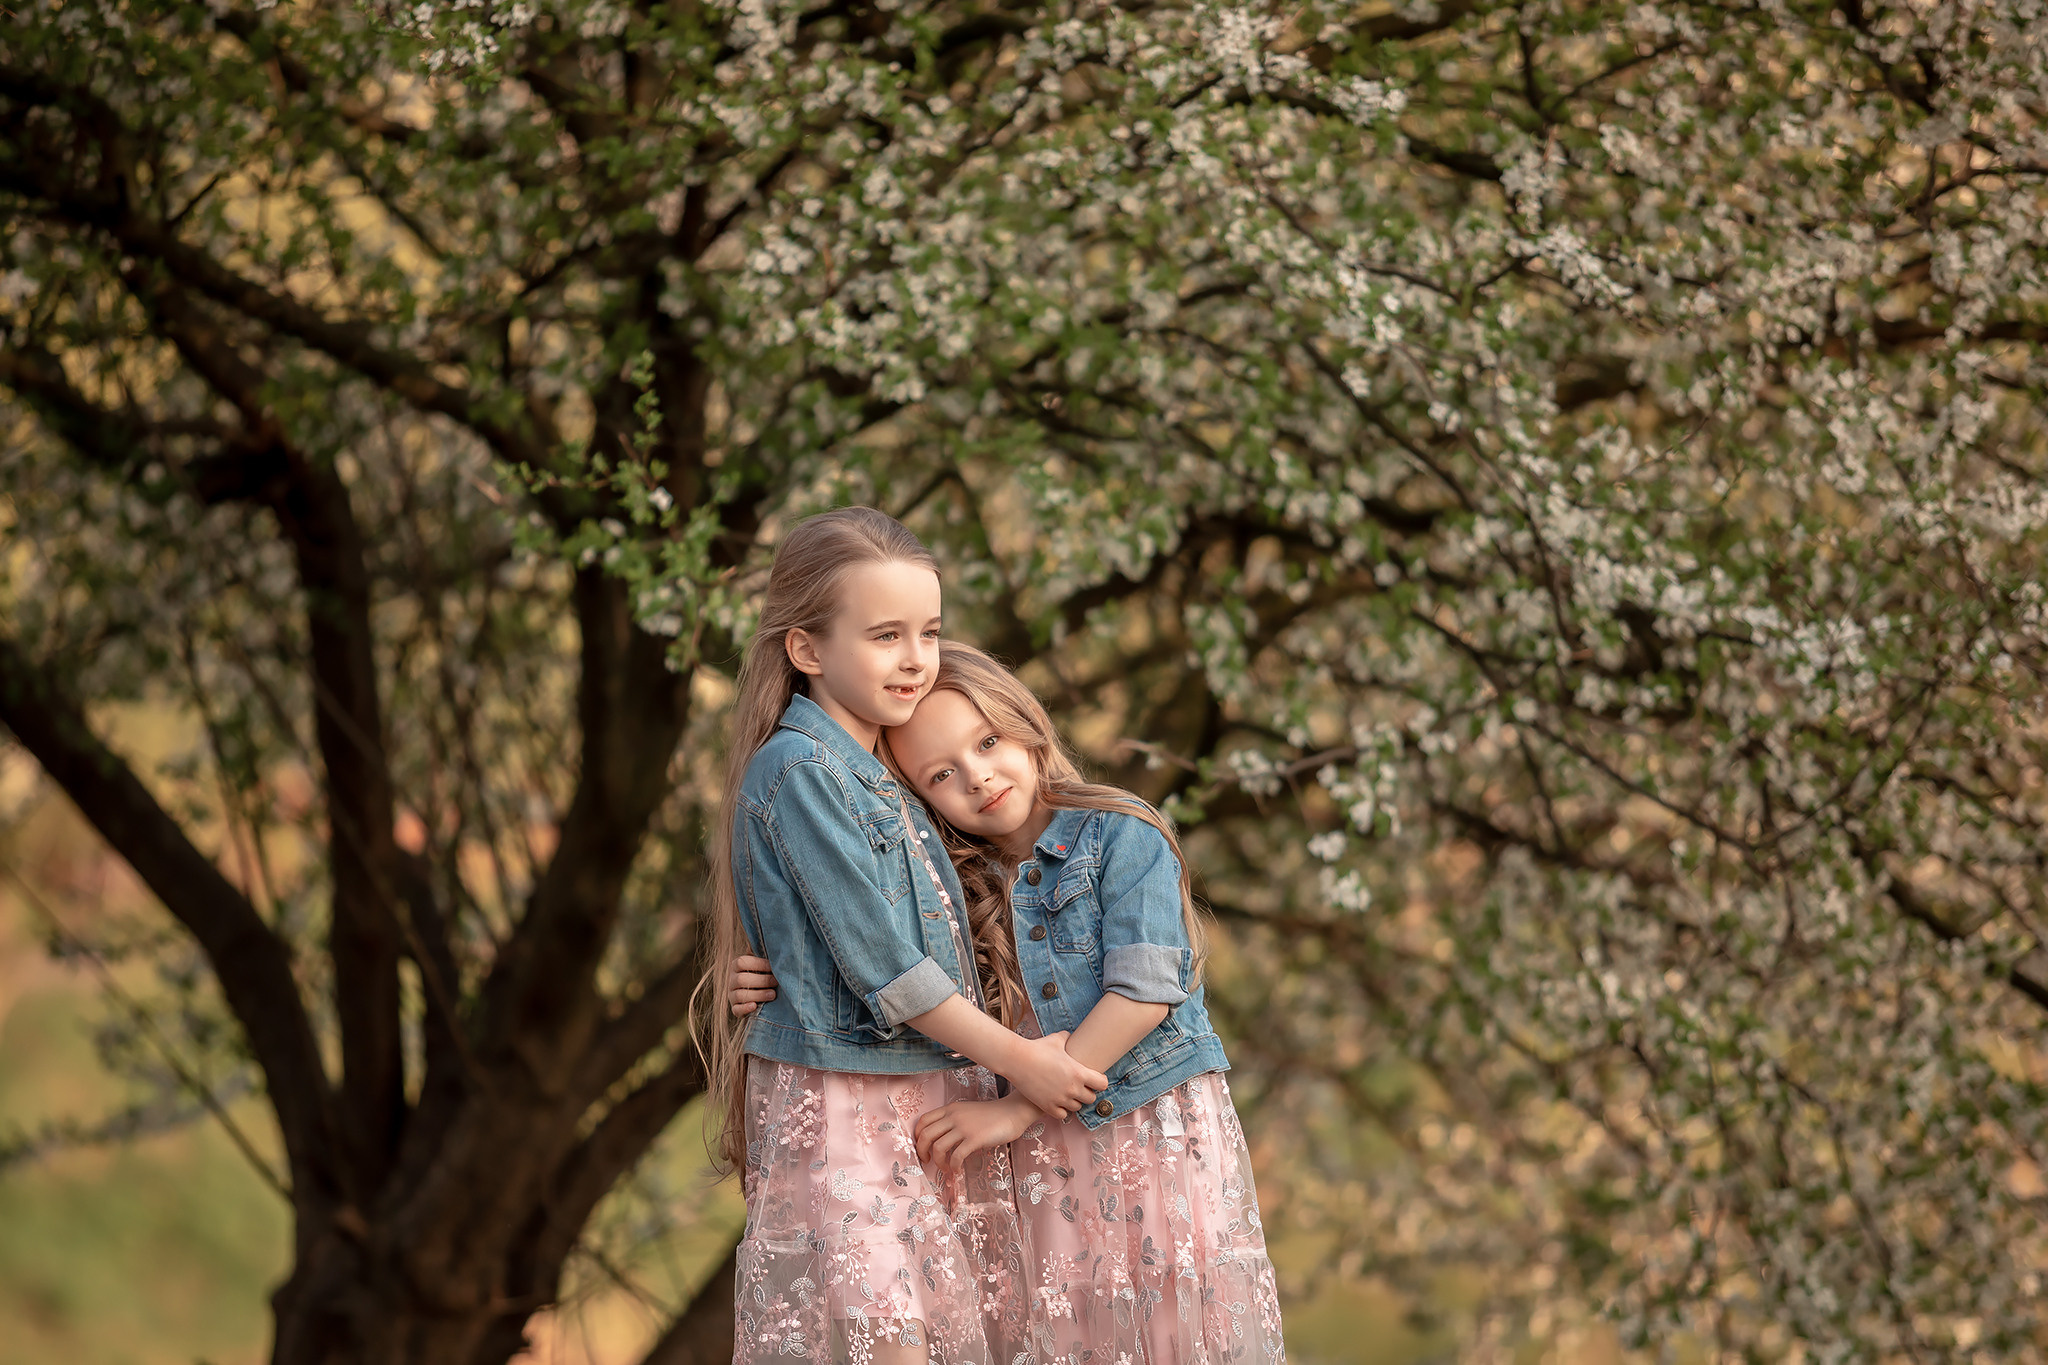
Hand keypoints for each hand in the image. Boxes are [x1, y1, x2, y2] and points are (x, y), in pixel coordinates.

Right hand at [729, 954, 777, 1016]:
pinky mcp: (735, 1008)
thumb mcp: (762, 961)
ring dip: (758, 995)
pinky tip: (755, 1006)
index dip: (759, 964)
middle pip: (742, 979)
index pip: (742, 962)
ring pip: (740, 995)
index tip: (774, 967)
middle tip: (776, 982)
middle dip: (762, 981)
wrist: (760, 992)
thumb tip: (771, 940)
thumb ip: (762, 952)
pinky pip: (736, 1010)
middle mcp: (732, 979)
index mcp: (736, 965)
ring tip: (773, 995)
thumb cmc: (764, 972)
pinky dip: (745, 1009)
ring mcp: (732, 995)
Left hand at [914, 1096, 1038, 1170]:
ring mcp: (964, 1127)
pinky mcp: (975, 1138)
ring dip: (938, 1162)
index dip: (917, 1136)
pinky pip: (956, 1156)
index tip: (922, 1147)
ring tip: (945, 1168)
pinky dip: (953, 1166)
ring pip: (938, 1147)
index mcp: (950, 1109)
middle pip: (925, 1135)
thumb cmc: (991, 1115)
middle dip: (922, 1152)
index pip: (923, 1121)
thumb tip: (940, 1141)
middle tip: (927, 1161)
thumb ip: (953, 1121)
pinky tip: (957, 1170)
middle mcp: (953, 1116)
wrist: (1013, 1112)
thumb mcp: (967, 1112)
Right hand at [1004, 1031, 1106, 1119]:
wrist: (1017, 1059)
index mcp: (1079, 1072)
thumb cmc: (1037, 1048)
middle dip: (1087, 1092)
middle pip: (1091, 1098)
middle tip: (1079, 1086)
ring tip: (1067, 1094)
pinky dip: (1062, 1110)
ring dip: (1074, 1101)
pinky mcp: (1047, 1106)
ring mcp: (1060, 1099)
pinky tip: (1057, 1101)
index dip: (1099, 1081)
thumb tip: (1072, 1036)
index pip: (1103, 1084)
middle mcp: (1072, 1088)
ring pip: (1077, 1108)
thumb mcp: (1057, 1039)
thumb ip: (1068, 1039)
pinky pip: (1063, 1115)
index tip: (1094, 1079)